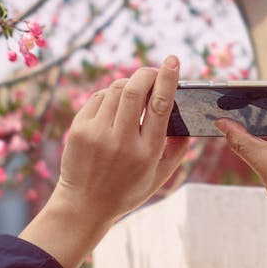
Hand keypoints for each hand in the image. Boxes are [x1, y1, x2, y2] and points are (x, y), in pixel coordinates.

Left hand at [20, 55, 187, 267]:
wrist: (84, 206)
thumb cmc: (126, 190)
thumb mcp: (160, 177)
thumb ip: (178, 150)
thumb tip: (187, 123)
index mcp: (146, 152)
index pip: (159, 106)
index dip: (167, 79)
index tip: (172, 61)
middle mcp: (121, 141)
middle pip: (134, 91)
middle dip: (146, 73)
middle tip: (154, 70)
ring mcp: (96, 134)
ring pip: (115, 90)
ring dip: (129, 83)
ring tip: (136, 90)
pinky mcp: (79, 130)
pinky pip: (98, 98)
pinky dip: (110, 93)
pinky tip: (116, 102)